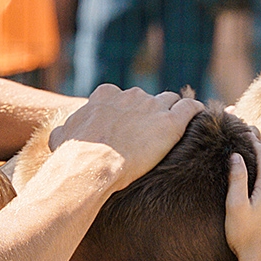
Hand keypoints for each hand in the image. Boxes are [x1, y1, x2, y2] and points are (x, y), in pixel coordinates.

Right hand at [49, 84, 205, 194]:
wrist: (89, 166)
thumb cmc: (73, 155)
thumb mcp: (61, 138)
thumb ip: (64, 132)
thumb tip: (59, 136)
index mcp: (106, 95)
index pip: (125, 97)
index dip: (130, 112)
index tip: (132, 126)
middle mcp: (131, 95)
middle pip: (149, 98)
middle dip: (152, 113)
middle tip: (154, 134)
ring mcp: (152, 106)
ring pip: (172, 100)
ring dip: (175, 112)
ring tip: (180, 129)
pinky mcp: (171, 122)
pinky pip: (191, 109)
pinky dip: (197, 113)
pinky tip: (201, 121)